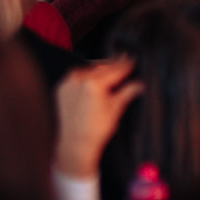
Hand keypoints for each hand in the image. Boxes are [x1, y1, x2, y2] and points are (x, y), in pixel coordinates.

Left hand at [54, 57, 142, 179]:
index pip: (114, 70)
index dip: (125, 64)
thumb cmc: (95, 129)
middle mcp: (78, 79)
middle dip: (113, 64)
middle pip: (101, 67)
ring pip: (87, 69)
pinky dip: (85, 75)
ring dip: (99, 68)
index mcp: (94, 83)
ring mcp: (68, 82)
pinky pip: (75, 76)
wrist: (76, 141)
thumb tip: (138, 85)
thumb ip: (126, 92)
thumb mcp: (116, 109)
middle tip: (123, 59)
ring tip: (110, 68)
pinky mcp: (61, 87)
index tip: (131, 58)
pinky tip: (93, 78)